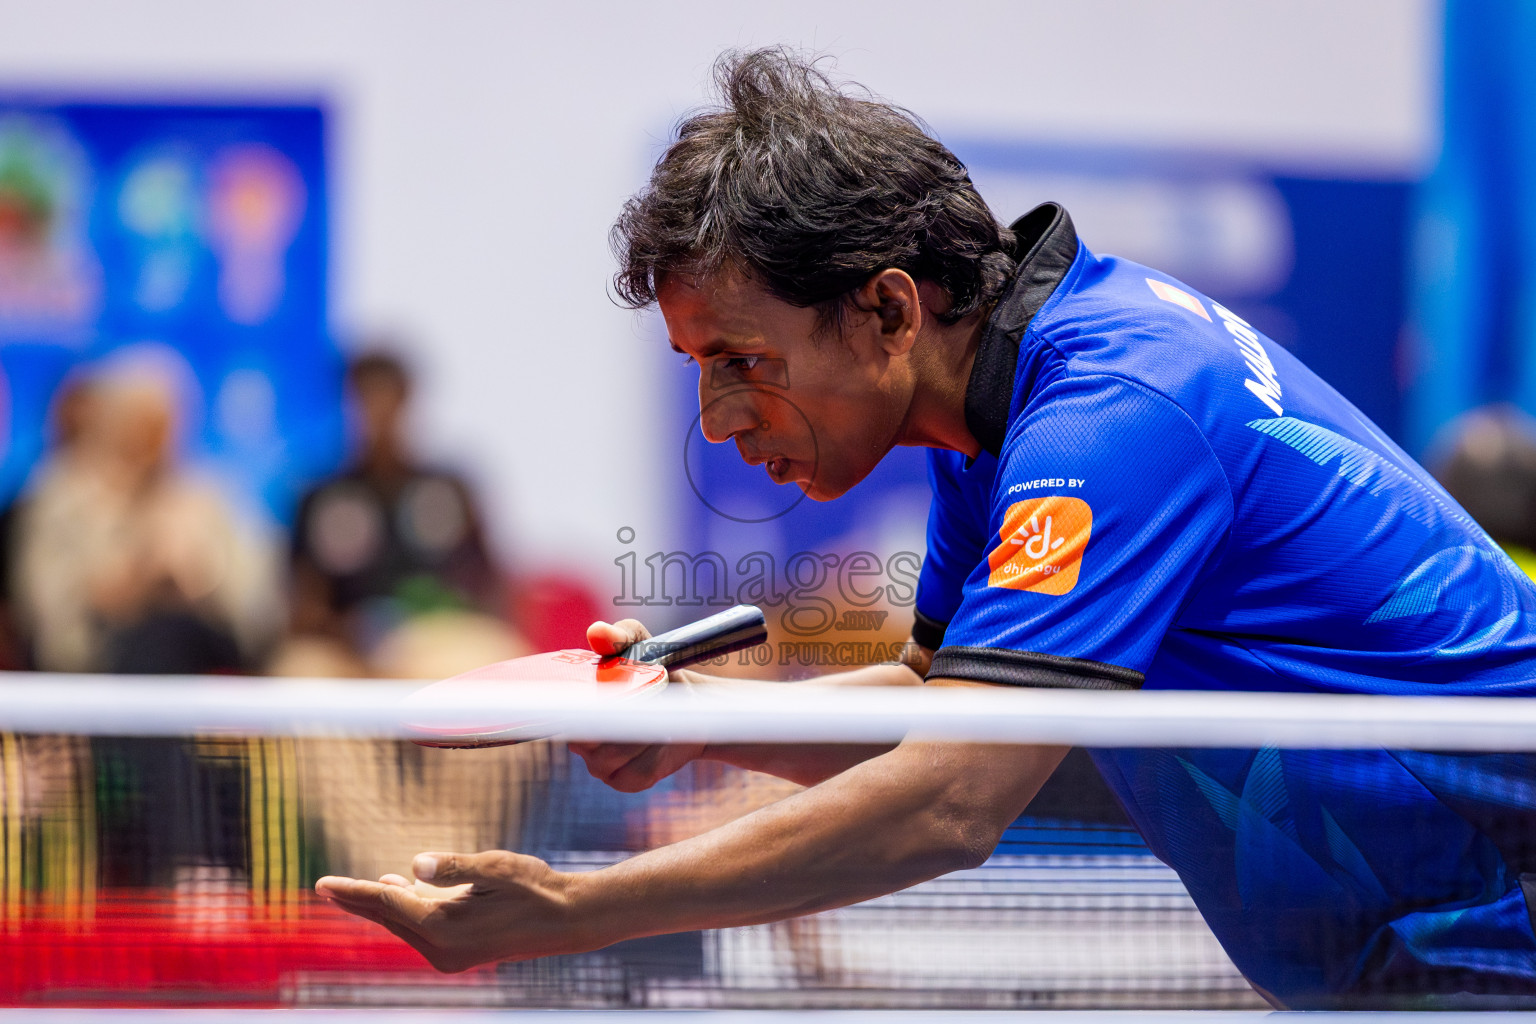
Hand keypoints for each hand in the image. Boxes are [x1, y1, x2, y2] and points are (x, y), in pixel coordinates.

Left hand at [316, 851, 582, 972]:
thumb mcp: (496, 868)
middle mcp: (442, 948)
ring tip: (357, 889)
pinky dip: (406, 909)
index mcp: (446, 928)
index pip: (389, 903)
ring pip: (405, 923)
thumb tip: (414, 865)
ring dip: (383, 904)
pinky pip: (421, 928)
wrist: (569, 920)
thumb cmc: (535, 889)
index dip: (354, 891)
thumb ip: (455, 866)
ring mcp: (451, 954)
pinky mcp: (461, 951)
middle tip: (324, 886)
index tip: (322, 884)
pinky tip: (401, 890)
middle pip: (390, 917)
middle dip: (359, 900)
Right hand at [570, 618, 707, 791]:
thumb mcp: (640, 643)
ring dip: (641, 732)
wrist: (692, 702)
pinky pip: (635, 771)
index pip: (554, 715)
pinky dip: (655, 753)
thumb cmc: (657, 669)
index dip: (567, 710)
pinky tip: (665, 735)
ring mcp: (600, 764)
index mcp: (572, 705)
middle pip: (584, 739)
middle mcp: (580, 738)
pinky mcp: (626, 780)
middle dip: (617, 717)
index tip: (593, 699)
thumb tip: (597, 633)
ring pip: (612, 756)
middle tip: (645, 695)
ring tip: (661, 710)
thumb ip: (620, 635)